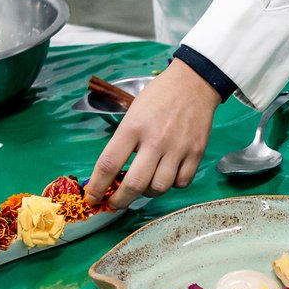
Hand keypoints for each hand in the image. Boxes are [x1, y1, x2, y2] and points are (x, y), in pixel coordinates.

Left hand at [84, 60, 218, 208]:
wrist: (193, 83)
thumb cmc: (157, 97)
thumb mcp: (132, 113)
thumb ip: (124, 142)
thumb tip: (115, 173)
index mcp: (133, 128)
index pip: (109, 164)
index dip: (97, 187)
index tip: (92, 198)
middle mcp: (155, 141)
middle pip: (134, 184)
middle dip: (120, 201)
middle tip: (115, 204)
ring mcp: (178, 149)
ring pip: (159, 188)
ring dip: (147, 193)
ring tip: (145, 185)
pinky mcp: (196, 153)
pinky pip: (181, 183)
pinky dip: (172, 185)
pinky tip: (168, 175)